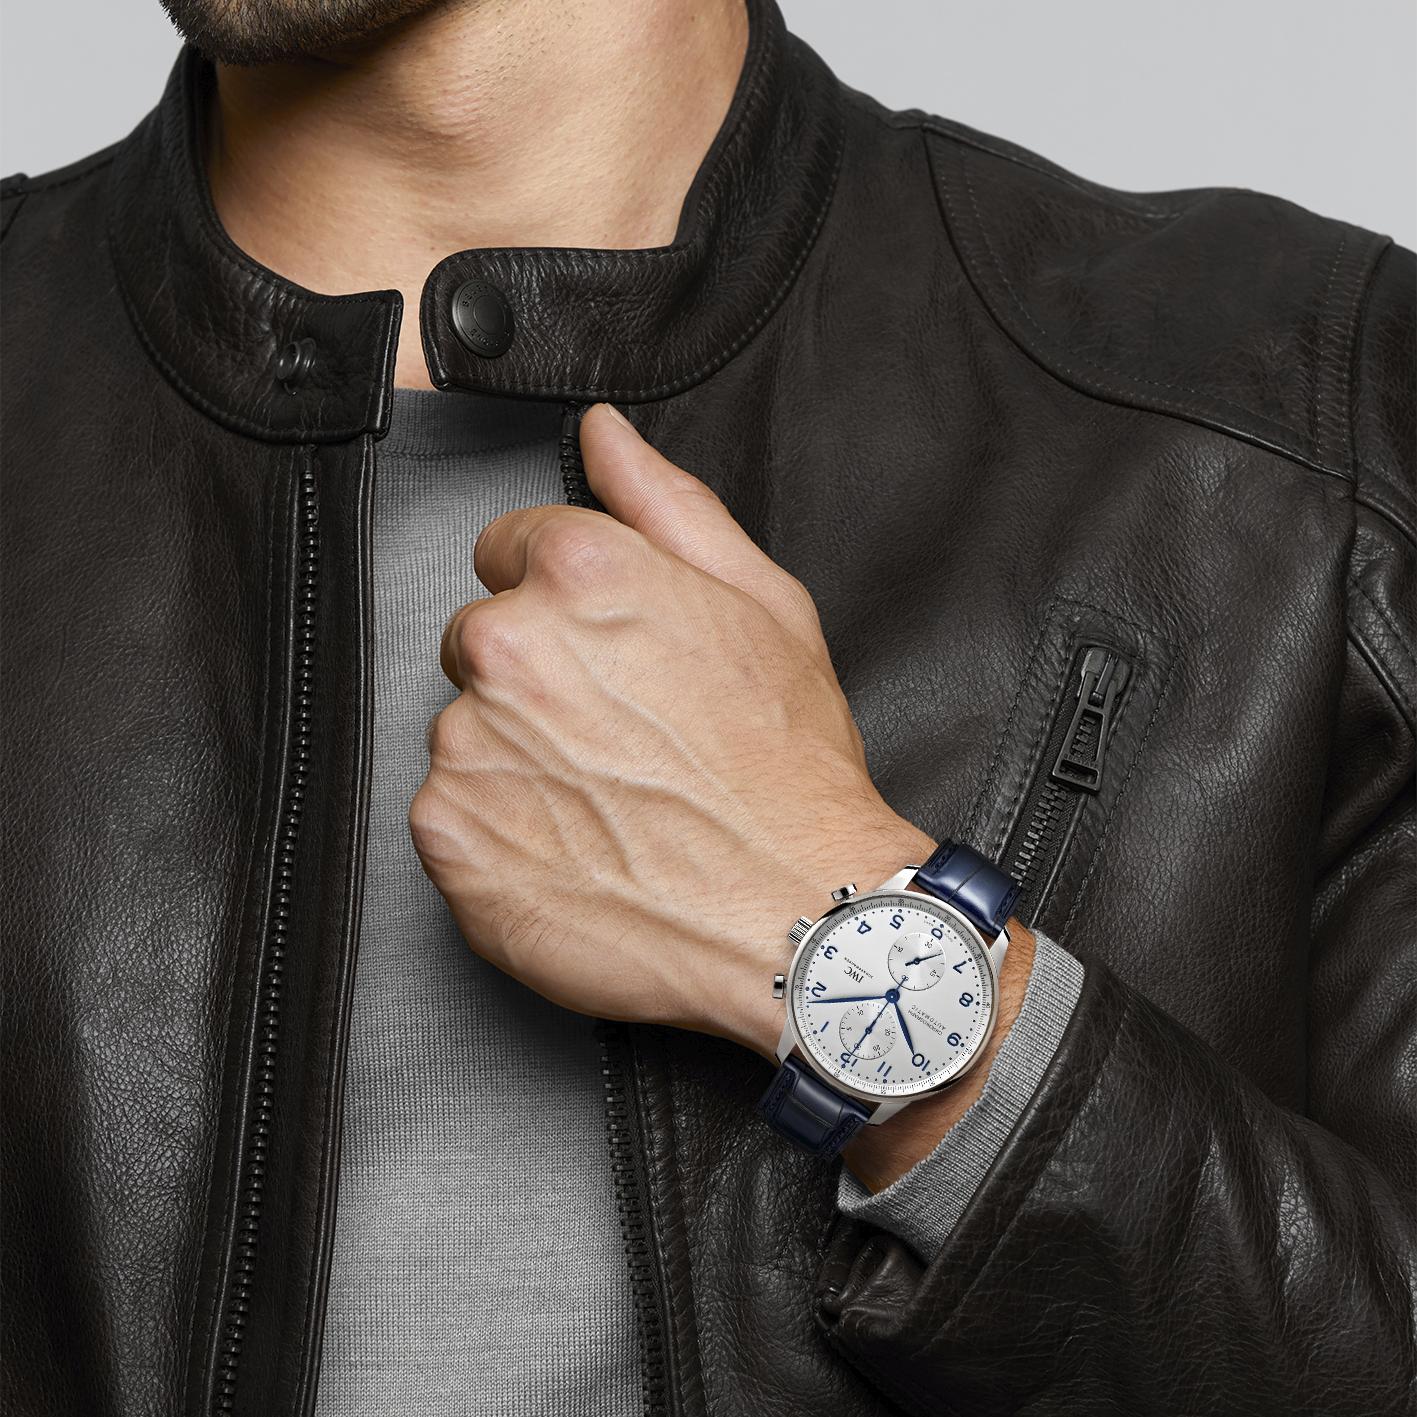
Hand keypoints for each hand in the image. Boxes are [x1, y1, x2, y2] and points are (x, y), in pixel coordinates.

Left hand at [409, 403, 933, 1060]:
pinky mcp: (451, 837)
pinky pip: (450, 813)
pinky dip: (500, 832)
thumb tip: (603, 433)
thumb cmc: (790, 769)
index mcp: (580, 575)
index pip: (509, 548)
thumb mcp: (763, 603)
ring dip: (517, 758)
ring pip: (466, 729)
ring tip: (609, 801)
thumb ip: (666, 503)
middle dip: (537, 677)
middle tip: (623, 738)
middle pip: (480, 639)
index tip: (607, 653)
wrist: (797, 915)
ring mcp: (471, 746)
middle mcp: (510, 648)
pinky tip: (577, 849)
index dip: (564, 599)